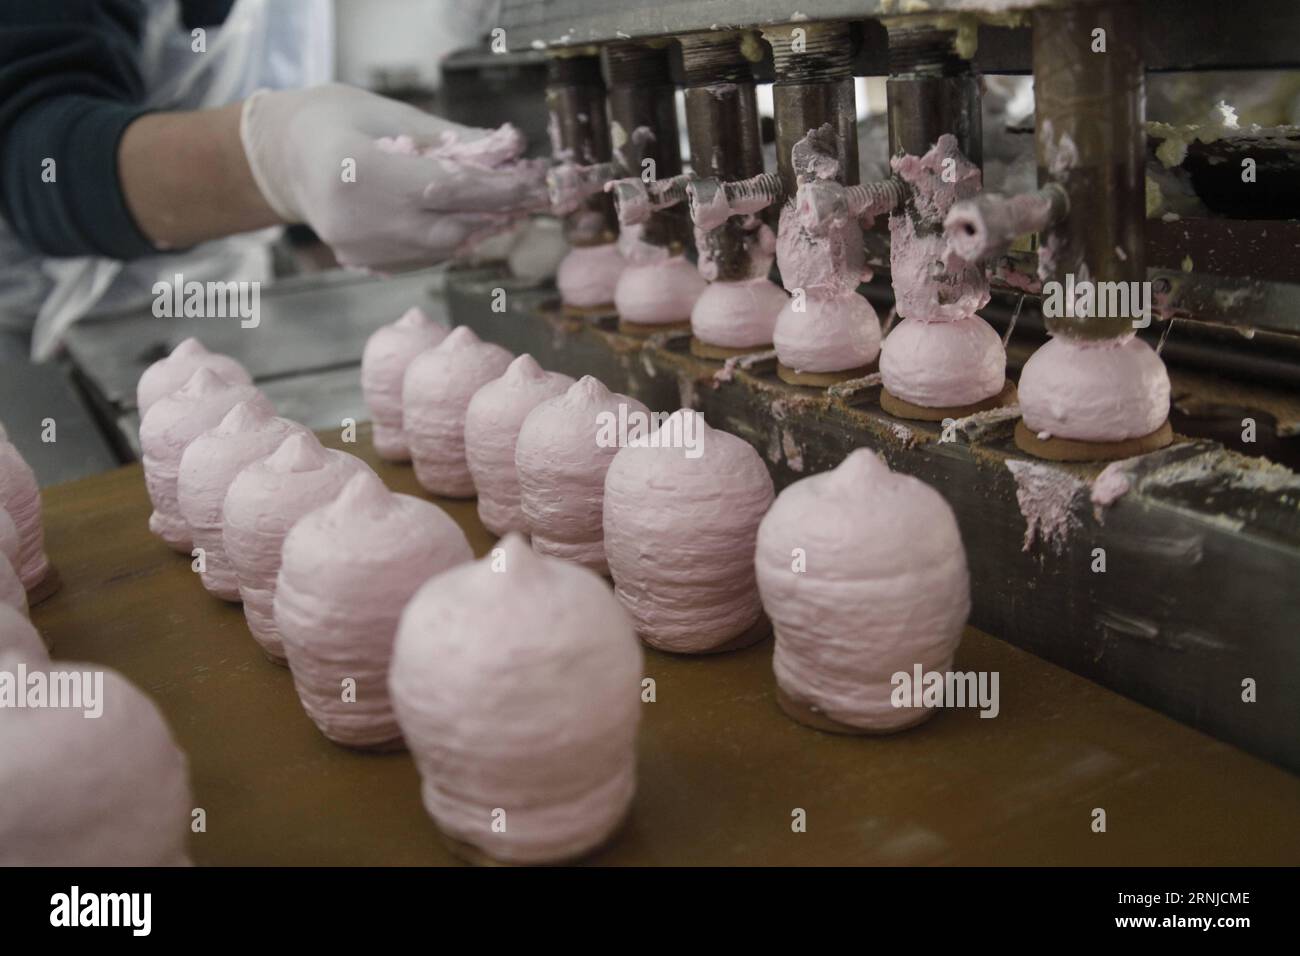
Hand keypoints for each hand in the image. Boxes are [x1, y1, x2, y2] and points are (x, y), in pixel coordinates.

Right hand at [239, 84, 546, 268]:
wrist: (283, 157)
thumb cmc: (337, 119)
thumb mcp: (392, 112)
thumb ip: (450, 138)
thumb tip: (509, 152)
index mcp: (359, 171)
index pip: (448, 188)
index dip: (499, 189)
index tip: (536, 183)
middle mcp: (357, 219)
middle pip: (450, 227)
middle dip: (498, 213)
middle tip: (534, 197)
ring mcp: (360, 248)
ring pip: (442, 248)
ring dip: (480, 228)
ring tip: (509, 205)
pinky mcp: (365, 264)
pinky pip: (424, 256)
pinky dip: (453, 239)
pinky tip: (471, 220)